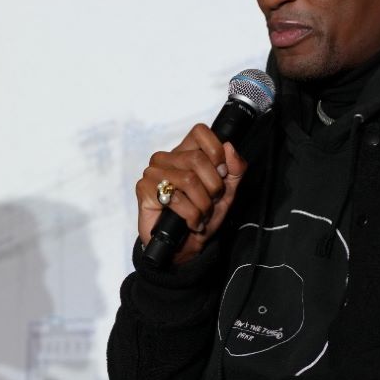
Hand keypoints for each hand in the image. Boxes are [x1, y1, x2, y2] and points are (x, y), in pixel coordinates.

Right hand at [137, 123, 247, 264]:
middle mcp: (166, 159)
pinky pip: (175, 197)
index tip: (221, 174)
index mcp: (185, 153)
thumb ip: (235, 170)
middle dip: (213, 187)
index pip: (200, 132)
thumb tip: (230, 148)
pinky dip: (191, 215)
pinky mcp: (144, 189)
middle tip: (211, 203)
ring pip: (189, 179)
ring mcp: (153, 172)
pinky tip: (191, 223)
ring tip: (201, 215)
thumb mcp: (227, 193)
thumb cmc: (202, 217)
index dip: (216, 152)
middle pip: (198, 159)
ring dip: (203, 205)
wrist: (184, 247)